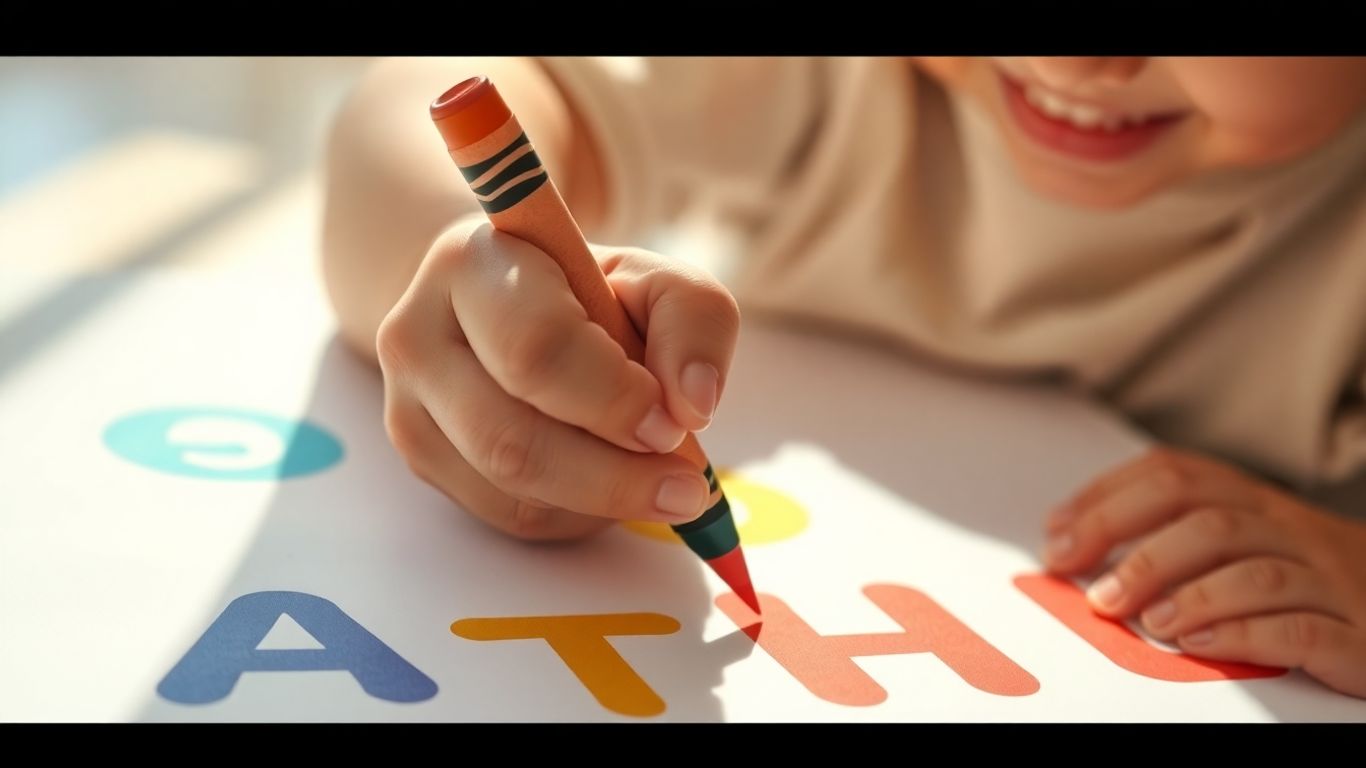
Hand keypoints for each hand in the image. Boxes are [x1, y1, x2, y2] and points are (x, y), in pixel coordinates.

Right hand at [376, 216, 739, 540]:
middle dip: (614, 476)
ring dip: (602, 501)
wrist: (503, 303)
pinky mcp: (421, 460)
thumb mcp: (654, 280)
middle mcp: (417, 334)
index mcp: (474, 263)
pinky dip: (576, 514)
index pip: (536, 349)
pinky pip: (509, 515)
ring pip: (511, 490)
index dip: (613, 399)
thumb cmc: (587, 292)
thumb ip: (693, 321)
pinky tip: (609, 484)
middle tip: (685, 485)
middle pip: (511, 440)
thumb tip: (692, 405)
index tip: (674, 422)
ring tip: (659, 484)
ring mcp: (407, 406)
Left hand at [1043, 447, 1365, 697]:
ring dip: (1188, 594)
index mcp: (1253, 501)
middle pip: (1208, 518)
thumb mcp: (1238, 542)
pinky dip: (1241, 634)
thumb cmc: (1302, 577)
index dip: (1107, 500)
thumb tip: (1068, 542)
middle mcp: (1289, 529)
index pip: (1174, 475)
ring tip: (1146, 622)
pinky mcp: (1355, 633)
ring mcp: (1327, 578)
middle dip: (1139, 552)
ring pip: (1254, 570)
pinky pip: (1300, 629)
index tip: (1058, 538)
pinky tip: (1198, 644)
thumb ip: (1165, 534)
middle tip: (1095, 592)